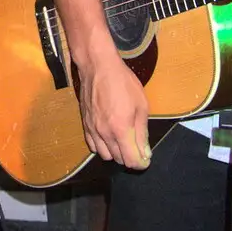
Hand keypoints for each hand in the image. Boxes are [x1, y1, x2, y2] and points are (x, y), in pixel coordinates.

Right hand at [74, 39, 150, 169]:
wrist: (97, 67)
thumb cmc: (123, 82)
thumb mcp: (141, 105)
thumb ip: (142, 132)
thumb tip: (145, 153)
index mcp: (121, 129)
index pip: (131, 161)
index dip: (141, 163)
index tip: (146, 158)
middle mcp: (105, 134)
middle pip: (118, 160)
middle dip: (130, 157)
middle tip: (137, 147)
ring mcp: (93, 130)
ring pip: (105, 155)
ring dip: (116, 153)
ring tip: (123, 141)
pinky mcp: (85, 125)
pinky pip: (93, 146)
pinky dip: (102, 147)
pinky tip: (109, 137)